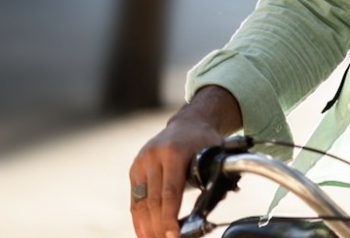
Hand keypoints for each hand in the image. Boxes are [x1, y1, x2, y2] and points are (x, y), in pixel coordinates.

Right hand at [130, 87, 241, 237]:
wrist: (189, 123)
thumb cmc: (205, 142)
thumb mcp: (214, 156)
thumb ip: (210, 181)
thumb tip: (204, 213)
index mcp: (174, 153)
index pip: (170, 192)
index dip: (170, 216)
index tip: (174, 235)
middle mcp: (153, 157)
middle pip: (153, 200)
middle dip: (158, 225)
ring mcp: (141, 162)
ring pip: (140, 201)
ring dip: (146, 225)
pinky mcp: (135, 169)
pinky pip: (135, 198)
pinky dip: (139, 217)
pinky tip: (144, 231)